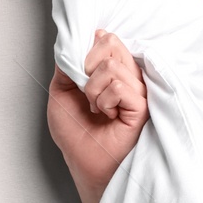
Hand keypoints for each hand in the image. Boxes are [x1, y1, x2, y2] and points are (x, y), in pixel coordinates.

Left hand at [46, 29, 148, 202]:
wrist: (83, 164)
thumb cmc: (76, 135)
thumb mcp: (60, 93)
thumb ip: (66, 66)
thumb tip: (72, 42)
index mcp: (111, 71)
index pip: (105, 38)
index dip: (88, 48)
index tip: (79, 71)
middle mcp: (126, 77)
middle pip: (111, 43)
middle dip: (87, 65)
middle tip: (86, 92)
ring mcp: (137, 91)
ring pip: (112, 65)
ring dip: (93, 90)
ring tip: (96, 109)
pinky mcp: (142, 107)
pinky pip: (120, 86)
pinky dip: (104, 100)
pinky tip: (106, 115)